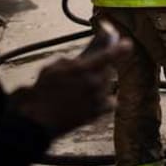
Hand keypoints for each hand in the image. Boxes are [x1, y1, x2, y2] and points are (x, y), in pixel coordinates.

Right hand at [11, 38, 130, 136]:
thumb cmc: (42, 93)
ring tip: (80, 89)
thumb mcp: (53, 68)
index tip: (127, 44)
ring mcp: (97, 99)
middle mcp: (93, 83)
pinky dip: (103, 99)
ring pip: (107, 83)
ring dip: (98, 82)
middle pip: (107, 69)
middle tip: (85, 73)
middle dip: (99, 67)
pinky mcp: (98, 112)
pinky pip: (109, 101)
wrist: (38, 122)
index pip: (108, 55)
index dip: (119, 48)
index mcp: (81, 69)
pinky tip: (91, 99)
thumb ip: (72, 61)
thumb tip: (84, 60)